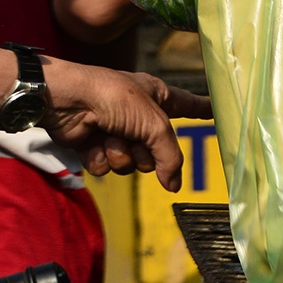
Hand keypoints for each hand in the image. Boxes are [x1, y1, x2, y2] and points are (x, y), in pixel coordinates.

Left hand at [40, 58, 211, 191]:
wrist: (67, 100)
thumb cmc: (113, 98)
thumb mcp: (154, 123)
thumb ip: (170, 156)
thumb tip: (173, 186)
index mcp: (156, 97)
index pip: (186, 105)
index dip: (201, 109)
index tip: (215, 110)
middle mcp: (138, 115)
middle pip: (157, 151)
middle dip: (144, 150)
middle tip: (131, 135)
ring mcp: (115, 131)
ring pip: (131, 163)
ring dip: (120, 154)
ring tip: (108, 135)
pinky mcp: (95, 145)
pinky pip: (107, 167)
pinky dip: (100, 158)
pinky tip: (91, 143)